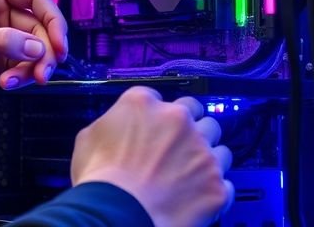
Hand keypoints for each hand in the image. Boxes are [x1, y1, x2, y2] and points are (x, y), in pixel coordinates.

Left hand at [0, 0, 67, 113]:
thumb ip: (1, 41)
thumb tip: (35, 46)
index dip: (52, 18)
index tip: (59, 42)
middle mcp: (2, 11)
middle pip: (41, 28)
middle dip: (45, 51)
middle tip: (43, 71)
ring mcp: (5, 36)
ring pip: (38, 49)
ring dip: (35, 67)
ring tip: (21, 80)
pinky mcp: (5, 59)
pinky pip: (28, 66)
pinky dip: (24, 77)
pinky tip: (9, 83)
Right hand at [70, 87, 233, 226]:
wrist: (117, 215)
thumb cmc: (98, 180)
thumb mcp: (88, 139)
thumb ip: (111, 123)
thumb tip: (118, 127)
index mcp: (145, 104)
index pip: (162, 99)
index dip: (159, 117)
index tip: (156, 130)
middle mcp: (179, 120)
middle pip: (199, 115)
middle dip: (191, 130)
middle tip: (177, 151)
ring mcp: (203, 152)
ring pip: (219, 147)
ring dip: (207, 159)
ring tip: (190, 177)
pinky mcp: (216, 184)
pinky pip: (225, 183)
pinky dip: (213, 190)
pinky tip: (196, 198)